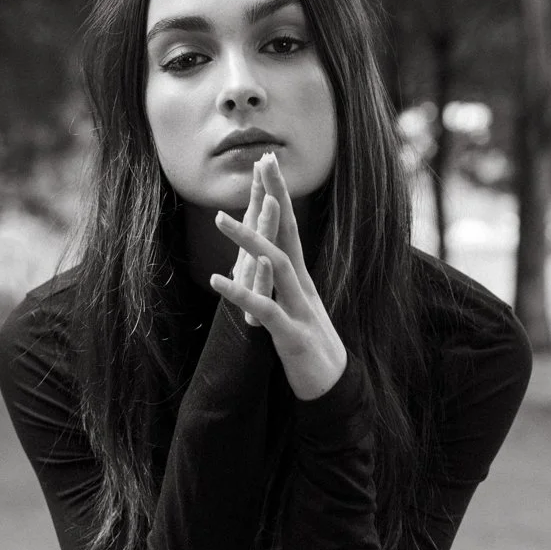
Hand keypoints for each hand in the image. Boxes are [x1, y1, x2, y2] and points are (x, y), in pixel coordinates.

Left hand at [210, 152, 348, 401]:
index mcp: (301, 277)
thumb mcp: (296, 306)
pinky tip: (217, 281)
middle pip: (288, 233)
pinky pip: (265, 310)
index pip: (290, 227)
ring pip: (276, 265)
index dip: (279, 194)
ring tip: (219, 217)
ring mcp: (299, 308)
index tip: (268, 162)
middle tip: (261, 161)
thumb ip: (282, 281)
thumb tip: (268, 255)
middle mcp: (302, 285)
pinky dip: (241, 295)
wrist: (333, 389)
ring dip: (248, 241)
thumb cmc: (310, 346)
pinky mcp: (292, 335)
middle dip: (274, 196)